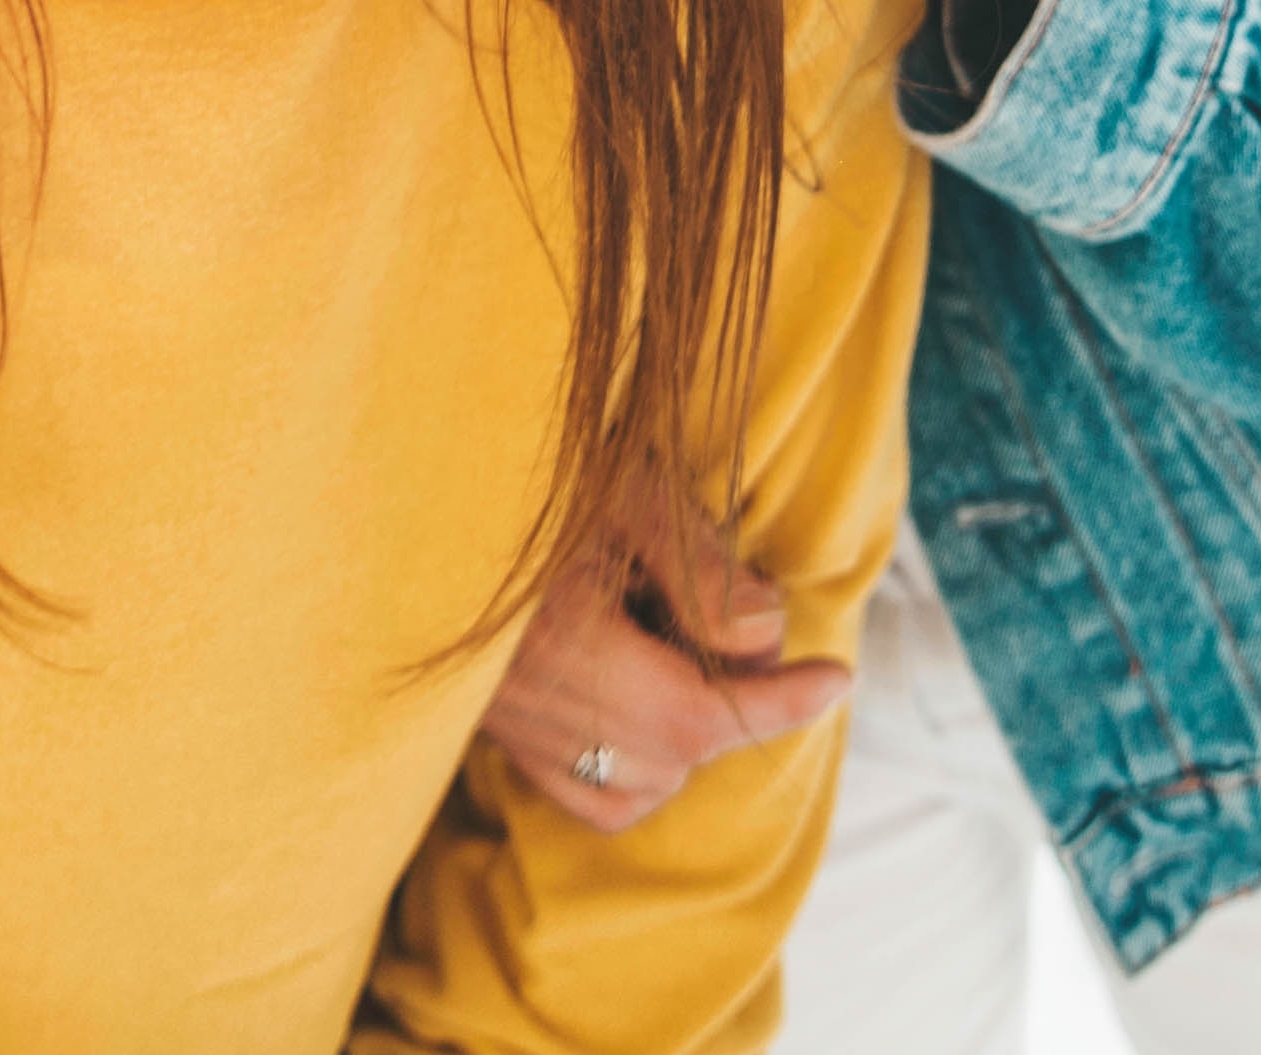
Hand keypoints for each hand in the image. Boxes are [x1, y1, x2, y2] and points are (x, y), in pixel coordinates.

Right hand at [471, 471, 850, 834]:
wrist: (425, 475)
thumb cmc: (527, 467)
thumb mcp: (622, 489)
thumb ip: (697, 564)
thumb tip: (767, 630)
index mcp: (553, 638)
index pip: (692, 712)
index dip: (778, 705)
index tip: (835, 678)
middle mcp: (522, 699)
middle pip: (671, 753)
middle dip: (735, 708)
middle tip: (747, 633)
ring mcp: (505, 723)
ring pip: (639, 783)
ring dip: (688, 739)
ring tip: (688, 658)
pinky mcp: (493, 730)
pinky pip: (590, 793)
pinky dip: (640, 772)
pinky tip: (647, 711)